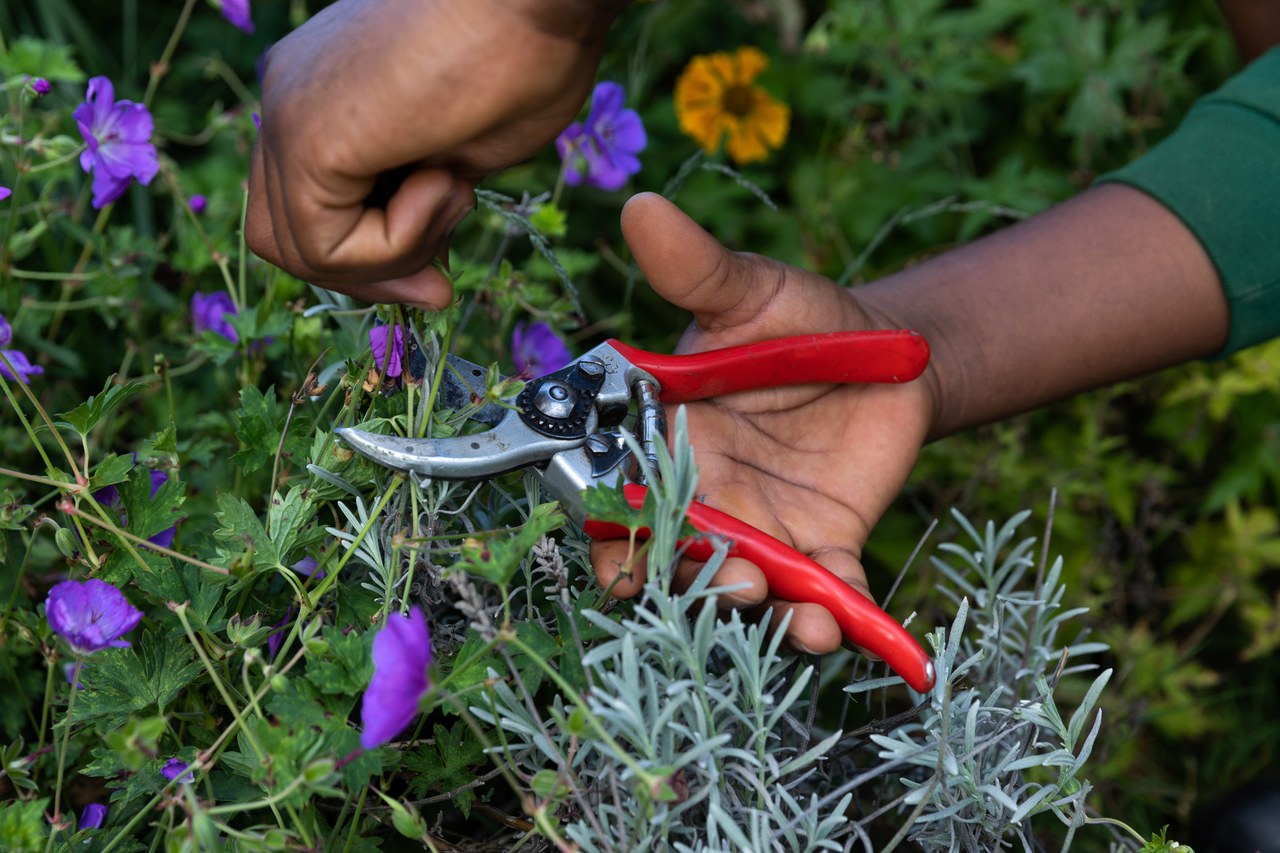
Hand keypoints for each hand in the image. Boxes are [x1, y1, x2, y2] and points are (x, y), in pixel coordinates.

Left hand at [246, 0, 622, 308]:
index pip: (307, 210)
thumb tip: (420, 281)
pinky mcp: (307, 138)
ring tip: (453, 195)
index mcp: (320, 91)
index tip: (437, 280)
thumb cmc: (528, 55)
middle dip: (367, 278)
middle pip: (285, 237)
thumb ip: (418, 210)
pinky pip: (329, 248)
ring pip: (302, 251)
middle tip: (437, 288)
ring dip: (389, 258)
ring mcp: (289, 113)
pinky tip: (444, 180)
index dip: (369, 262)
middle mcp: (289, 96)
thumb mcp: (461, 157)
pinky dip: (397, 243)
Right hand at [591, 194, 936, 653]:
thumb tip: (643, 206)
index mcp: (667, 436)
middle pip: (671, 555)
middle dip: (684, 582)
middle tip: (725, 581)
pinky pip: (818, 593)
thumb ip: (699, 270)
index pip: (619, 491)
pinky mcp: (823, 546)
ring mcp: (763, 526)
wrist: (892, 351)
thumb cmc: (803, 316)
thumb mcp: (754, 290)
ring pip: (740, 585)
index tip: (620, 552)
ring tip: (787, 615)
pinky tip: (841, 624)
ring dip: (755, 612)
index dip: (610, 529)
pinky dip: (828, 618)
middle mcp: (705, 492)